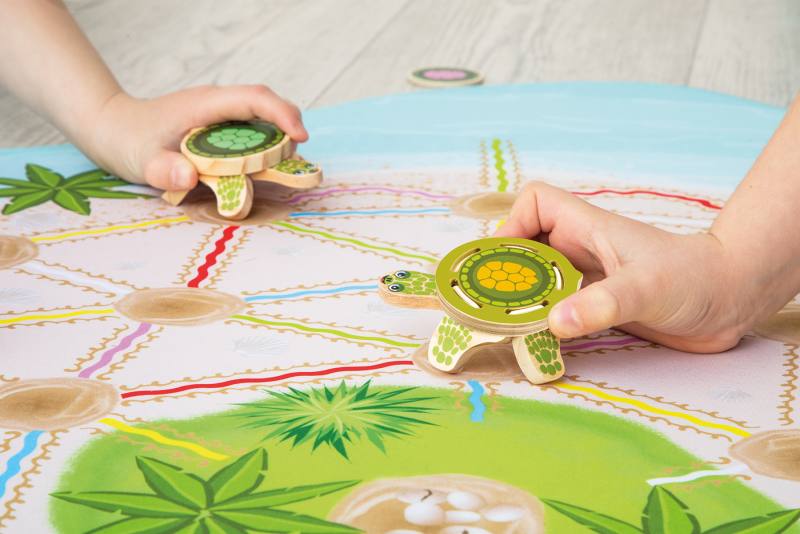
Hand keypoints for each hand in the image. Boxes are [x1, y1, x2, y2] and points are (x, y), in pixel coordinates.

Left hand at [87, 85, 307, 190]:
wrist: (112, 126)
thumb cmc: (127, 140)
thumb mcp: (141, 160)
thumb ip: (164, 169)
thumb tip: (189, 176)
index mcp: (206, 105)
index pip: (255, 98)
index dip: (283, 115)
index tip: (300, 138)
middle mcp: (218, 105)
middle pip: (266, 105)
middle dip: (289, 128)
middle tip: (296, 161)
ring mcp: (220, 115)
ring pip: (262, 118)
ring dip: (278, 140)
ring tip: (284, 168)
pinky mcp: (219, 127)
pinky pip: (250, 131)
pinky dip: (264, 148)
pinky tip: (262, 168)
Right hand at [495, 181, 748, 352]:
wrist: (731, 301)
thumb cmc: (695, 279)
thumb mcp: (647, 288)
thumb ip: (603, 304)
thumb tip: (555, 322)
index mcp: (587, 228)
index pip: (536, 204)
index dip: (512, 224)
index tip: (502, 262)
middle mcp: (581, 250)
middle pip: (526, 247)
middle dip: (505, 271)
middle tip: (490, 304)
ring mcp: (588, 278)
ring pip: (538, 280)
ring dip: (519, 300)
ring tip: (504, 326)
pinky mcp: (596, 306)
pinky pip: (556, 308)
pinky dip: (540, 322)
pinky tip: (536, 341)